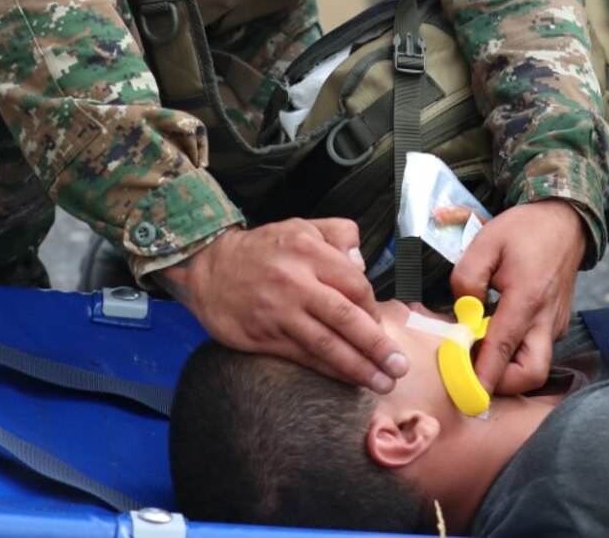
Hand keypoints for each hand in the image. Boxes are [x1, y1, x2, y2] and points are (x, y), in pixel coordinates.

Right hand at [160, 220, 407, 392]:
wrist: (209, 268)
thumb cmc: (263, 249)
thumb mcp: (301, 226)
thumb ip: (338, 235)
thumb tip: (362, 262)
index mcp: (308, 251)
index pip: (355, 284)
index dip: (373, 308)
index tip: (382, 324)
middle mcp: (295, 282)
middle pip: (346, 318)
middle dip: (377, 345)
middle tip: (400, 366)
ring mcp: (279, 312)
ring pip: (327, 344)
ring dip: (359, 367)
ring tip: (382, 382)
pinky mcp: (265, 336)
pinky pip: (305, 356)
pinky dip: (330, 371)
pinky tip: (349, 381)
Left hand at [450, 199, 586, 394]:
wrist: (563, 221)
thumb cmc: (524, 230)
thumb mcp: (485, 243)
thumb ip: (467, 280)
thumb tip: (464, 314)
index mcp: (528, 298)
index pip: (504, 349)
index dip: (484, 376)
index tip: (468, 396)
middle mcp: (547, 318)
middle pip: (531, 374)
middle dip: (503, 382)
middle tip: (474, 367)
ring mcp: (556, 324)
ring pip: (536, 365)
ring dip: (508, 367)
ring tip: (483, 344)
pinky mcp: (557, 324)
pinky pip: (537, 349)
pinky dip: (516, 351)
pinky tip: (498, 329)